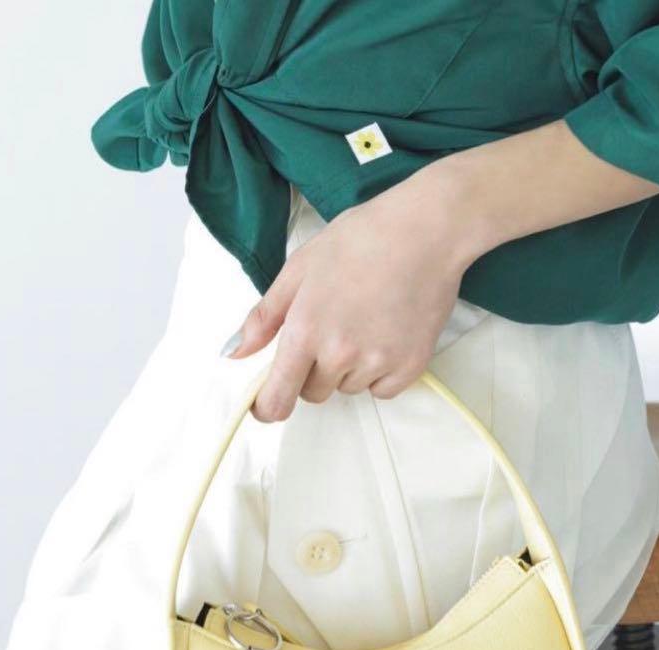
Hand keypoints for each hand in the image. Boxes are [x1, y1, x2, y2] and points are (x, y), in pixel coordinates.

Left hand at [222, 173, 479, 421]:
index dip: (268, 408)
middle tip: (332, 331)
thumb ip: (264, 316)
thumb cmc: (361, 240)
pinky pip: (383, 389)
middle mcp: (340, 354)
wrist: (424, 232)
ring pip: (349, 388)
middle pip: (314, 392)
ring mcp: (378, 363)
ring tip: (366, 323)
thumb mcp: (300, 269)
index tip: (267, 407)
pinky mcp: (410, 367)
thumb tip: (233, 353)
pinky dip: (381, 372)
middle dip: (314, 371)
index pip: (279, 396)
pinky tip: (388, 334)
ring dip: (350, 369)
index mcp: (305, 330)